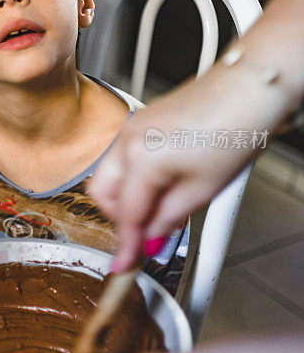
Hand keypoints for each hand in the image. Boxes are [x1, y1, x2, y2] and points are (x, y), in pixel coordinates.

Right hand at [88, 62, 279, 270]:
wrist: (250, 86)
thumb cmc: (235, 127)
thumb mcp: (204, 189)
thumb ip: (169, 219)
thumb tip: (150, 238)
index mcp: (140, 158)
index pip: (126, 214)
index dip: (127, 245)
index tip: (124, 266)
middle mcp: (127, 139)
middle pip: (103, 194)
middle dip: (120, 218)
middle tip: (146, 234)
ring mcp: (132, 126)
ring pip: (111, 175)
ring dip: (128, 197)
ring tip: (163, 208)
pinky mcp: (142, 121)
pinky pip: (124, 158)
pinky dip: (136, 178)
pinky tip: (165, 184)